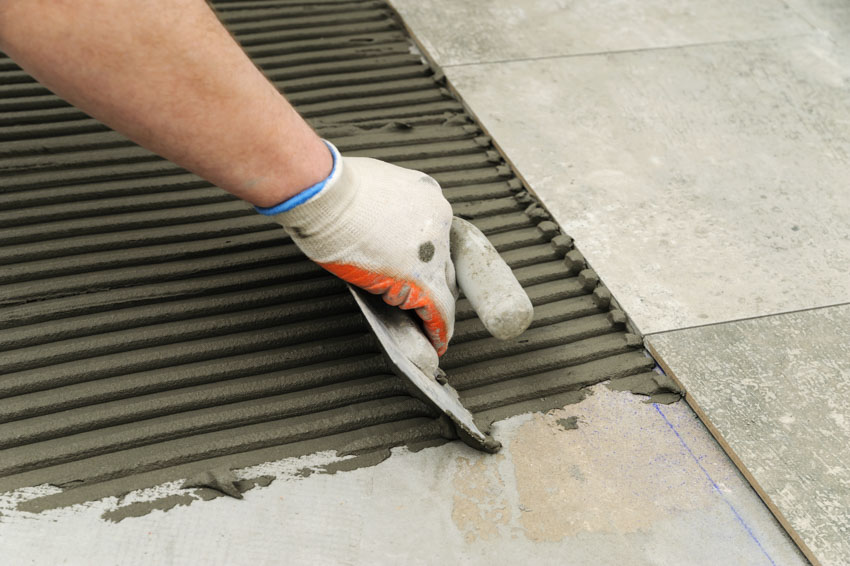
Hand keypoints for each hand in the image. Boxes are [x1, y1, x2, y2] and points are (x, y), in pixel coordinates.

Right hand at [259, 141, 457, 354]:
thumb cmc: (330, 187)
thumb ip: (380, 206)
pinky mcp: (419, 277)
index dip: (426, 258)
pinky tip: (435, 341)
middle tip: (426, 304)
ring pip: (444, 287)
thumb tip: (370, 221)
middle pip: (445, 261)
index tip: (419, 270)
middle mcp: (437, 220)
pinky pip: (437, 309)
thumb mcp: (367, 184)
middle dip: (436, 283)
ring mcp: (433, 249)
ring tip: (433, 329)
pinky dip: (437, 328)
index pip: (434, 235)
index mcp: (425, 196)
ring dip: (436, 309)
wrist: (324, 192)